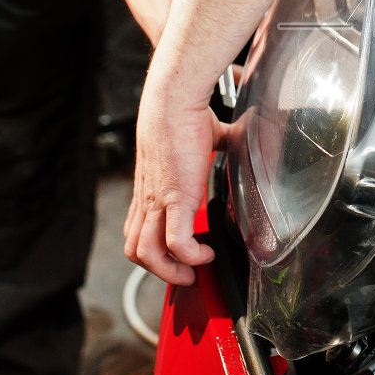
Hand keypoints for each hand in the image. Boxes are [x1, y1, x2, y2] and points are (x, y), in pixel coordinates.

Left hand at [123, 83, 229, 284]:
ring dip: (171, 270)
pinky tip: (205, 252)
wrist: (173, 101)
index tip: (179, 253)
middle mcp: (148, 200)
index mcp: (151, 189)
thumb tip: (238, 132)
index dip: (155, 249)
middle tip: (186, 273)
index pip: (138, 231)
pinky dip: (191, 256)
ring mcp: (157, 201)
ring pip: (146, 254)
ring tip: (194, 268)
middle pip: (136, 250)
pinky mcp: (174, 198)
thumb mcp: (199, 136)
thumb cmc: (182, 113)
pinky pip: (176, 243)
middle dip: (161, 270)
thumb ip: (215, 141)